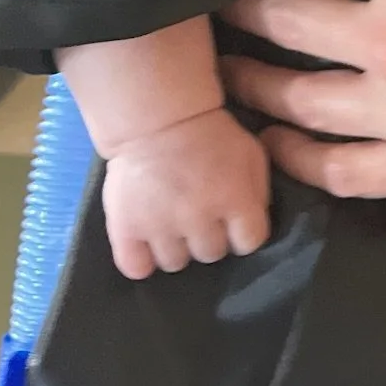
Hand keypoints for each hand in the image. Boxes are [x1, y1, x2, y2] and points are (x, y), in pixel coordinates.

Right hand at [101, 107, 270, 279]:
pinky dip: (141, 262)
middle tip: (199, 217)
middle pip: (211, 254)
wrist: (157, 118)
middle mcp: (199, 218)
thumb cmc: (211, 134)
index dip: (243, 234)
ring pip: (175, 263)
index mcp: (235, 199)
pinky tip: (145, 247)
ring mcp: (161, 226)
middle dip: (209, 238)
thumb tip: (255, 221)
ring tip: (171, 227)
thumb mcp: (251, 153)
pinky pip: (136, 268)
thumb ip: (258, 191)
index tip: (232, 222)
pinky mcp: (127, 228)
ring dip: (177, 248)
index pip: (250, 243)